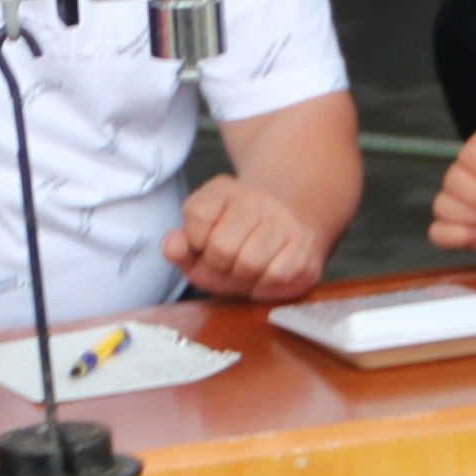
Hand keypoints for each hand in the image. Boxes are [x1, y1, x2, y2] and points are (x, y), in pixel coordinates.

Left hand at [164, 173, 328, 301]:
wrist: (285, 235)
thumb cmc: (235, 245)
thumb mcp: (200, 246)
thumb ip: (180, 248)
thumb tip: (171, 246)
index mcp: (222, 190)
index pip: (197, 216)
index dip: (197, 243)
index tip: (206, 245)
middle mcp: (254, 197)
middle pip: (222, 247)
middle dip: (221, 266)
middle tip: (229, 264)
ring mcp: (282, 217)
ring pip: (250, 263)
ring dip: (244, 278)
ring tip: (248, 269)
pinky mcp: (303, 242)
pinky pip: (275, 275)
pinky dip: (266, 285)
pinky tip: (266, 275)